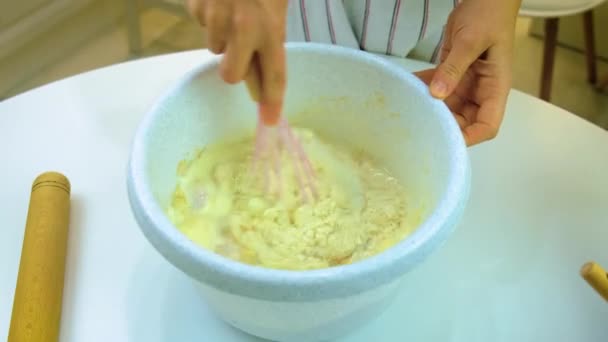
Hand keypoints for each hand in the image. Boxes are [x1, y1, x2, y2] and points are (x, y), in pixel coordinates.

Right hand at [187, 0, 287, 124]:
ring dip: (223, 37)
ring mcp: (215, 18)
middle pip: (232, 76)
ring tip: (231, 9)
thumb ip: (271, 37)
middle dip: (235, 69)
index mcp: (270, 28)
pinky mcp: (196, 9)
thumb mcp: (277, 5)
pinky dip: (209, 16)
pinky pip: (201, 25)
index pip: (273, 75)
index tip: (269, 120)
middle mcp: (242, 28)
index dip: (272, 100)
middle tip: (240, 52)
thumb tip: (261, 74)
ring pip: (215, 48)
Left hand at [414, 0, 520, 145]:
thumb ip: (454, 68)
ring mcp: (466, 83)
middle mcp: (481, 91)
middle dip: (443, 125)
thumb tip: (438, 94)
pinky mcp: (452, 73)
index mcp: (495, 88)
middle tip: (418, 123)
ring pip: (446, 107)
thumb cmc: (488, 15)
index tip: (446, 141)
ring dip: (428, 107)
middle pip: (464, 121)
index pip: (487, 125)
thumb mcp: (470, 41)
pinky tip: (407, 87)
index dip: (470, 138)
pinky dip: (422, 88)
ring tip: (408, 108)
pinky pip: (436, 87)